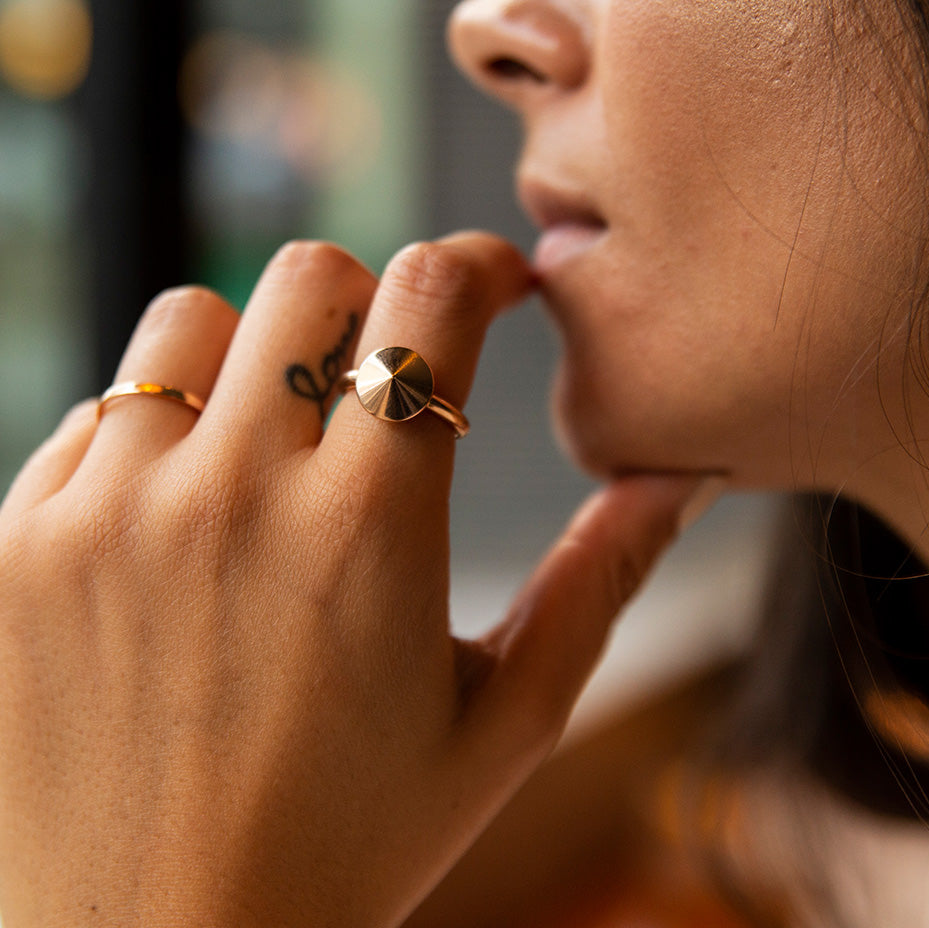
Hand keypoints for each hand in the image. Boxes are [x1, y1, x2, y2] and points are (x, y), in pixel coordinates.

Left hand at [0, 234, 711, 926]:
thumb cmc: (348, 848)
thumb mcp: (503, 726)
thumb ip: (601, 585)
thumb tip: (676, 479)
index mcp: (369, 528)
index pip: (430, 297)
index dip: (476, 266)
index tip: (491, 287)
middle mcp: (233, 495)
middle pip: (309, 275)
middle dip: (368, 304)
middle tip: (383, 377)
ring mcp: (108, 514)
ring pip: (188, 322)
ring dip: (249, 359)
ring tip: (270, 452)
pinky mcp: (17, 547)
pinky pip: (92, 417)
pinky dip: (150, 440)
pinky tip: (176, 530)